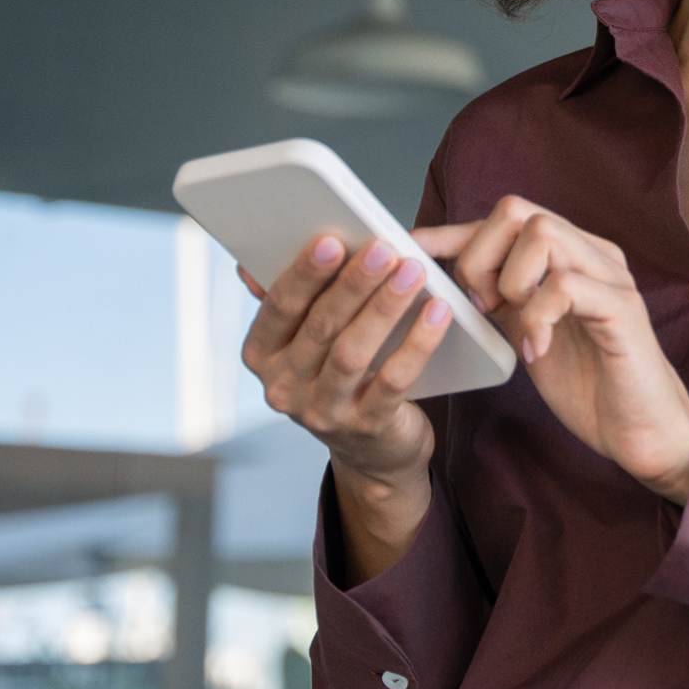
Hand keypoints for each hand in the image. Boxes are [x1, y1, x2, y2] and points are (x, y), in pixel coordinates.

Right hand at [240, 234, 453, 579]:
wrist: (374, 450)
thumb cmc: (342, 374)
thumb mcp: (308, 341)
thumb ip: (291, 300)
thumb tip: (249, 265)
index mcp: (262, 356)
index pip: (278, 308)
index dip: (304, 273)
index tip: (331, 238)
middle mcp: (283, 388)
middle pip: (319, 326)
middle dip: (353, 283)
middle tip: (383, 247)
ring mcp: (323, 413)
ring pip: (353, 353)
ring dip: (384, 307)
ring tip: (413, 272)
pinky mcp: (366, 428)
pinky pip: (393, 381)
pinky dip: (417, 343)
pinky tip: (438, 313)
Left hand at [417, 198, 688, 504]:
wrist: (642, 431)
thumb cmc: (589, 383)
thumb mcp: (529, 330)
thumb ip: (501, 297)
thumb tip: (443, 275)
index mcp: (570, 253)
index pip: (503, 219)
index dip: (451, 231)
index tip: (406, 247)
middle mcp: (592, 252)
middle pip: (517, 210)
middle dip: (481, 257)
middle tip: (485, 308)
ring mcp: (610, 276)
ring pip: (542, 234)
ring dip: (511, 281)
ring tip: (515, 323)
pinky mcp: (623, 308)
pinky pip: (565, 285)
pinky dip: (538, 317)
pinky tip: (538, 350)